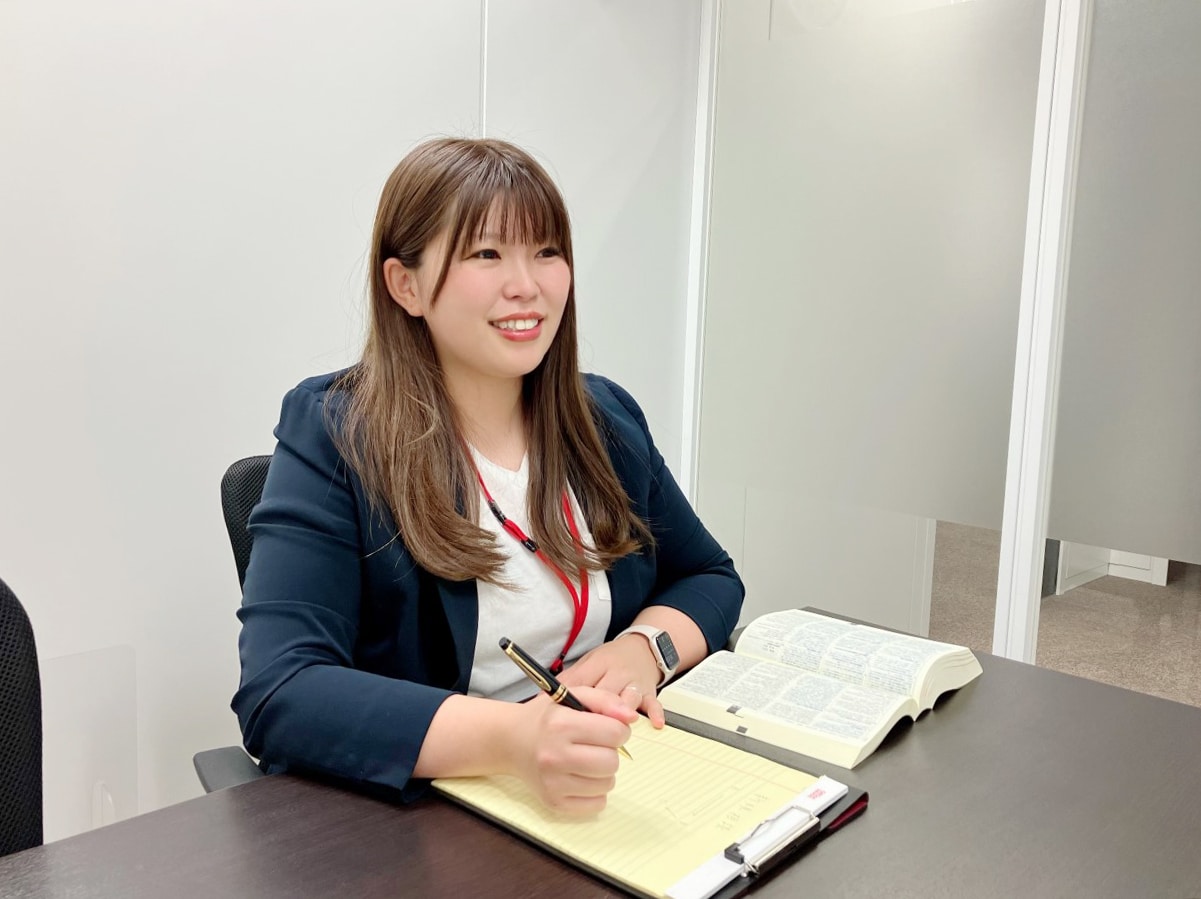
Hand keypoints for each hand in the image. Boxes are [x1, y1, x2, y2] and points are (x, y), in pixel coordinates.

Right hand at [511, 686, 636, 816]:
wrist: (511, 741)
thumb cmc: (547, 718)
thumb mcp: (574, 695)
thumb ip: (606, 700)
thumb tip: (631, 718)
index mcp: (561, 724)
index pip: (615, 733)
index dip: (618, 730)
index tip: (607, 728)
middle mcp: (554, 755)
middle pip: (612, 762)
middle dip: (610, 751)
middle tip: (595, 745)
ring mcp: (552, 782)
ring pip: (607, 784)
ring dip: (603, 772)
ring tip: (586, 760)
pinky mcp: (554, 802)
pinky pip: (596, 805)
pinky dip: (595, 792)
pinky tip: (580, 777)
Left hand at [559, 636, 665, 727]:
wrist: (641, 648)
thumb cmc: (610, 661)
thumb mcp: (588, 663)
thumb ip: (569, 681)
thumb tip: (541, 700)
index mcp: (598, 665)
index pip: (583, 682)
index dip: (573, 702)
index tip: (564, 721)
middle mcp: (617, 673)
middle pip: (606, 693)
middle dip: (598, 714)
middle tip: (587, 735)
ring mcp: (634, 682)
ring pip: (629, 698)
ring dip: (624, 715)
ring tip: (617, 731)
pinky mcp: (650, 691)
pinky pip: (654, 702)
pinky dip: (655, 713)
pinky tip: (655, 723)